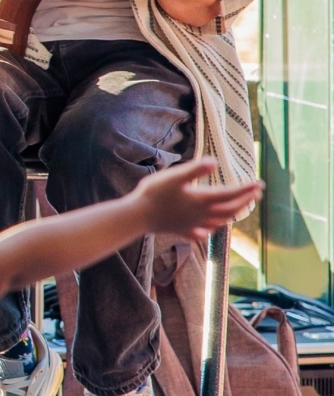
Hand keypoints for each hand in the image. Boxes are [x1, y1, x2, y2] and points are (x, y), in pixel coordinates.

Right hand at [132, 158, 263, 240]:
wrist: (136, 217)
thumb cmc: (153, 194)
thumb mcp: (174, 177)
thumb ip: (195, 169)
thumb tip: (214, 162)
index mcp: (201, 199)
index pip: (231, 194)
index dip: (246, 189)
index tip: (260, 183)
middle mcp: (201, 214)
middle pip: (230, 209)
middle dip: (245, 201)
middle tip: (256, 193)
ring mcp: (192, 224)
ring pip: (220, 222)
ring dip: (233, 215)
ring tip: (239, 209)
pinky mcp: (181, 230)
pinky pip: (202, 232)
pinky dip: (210, 230)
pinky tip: (209, 230)